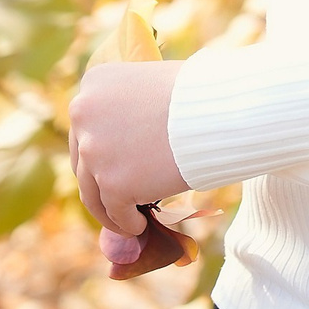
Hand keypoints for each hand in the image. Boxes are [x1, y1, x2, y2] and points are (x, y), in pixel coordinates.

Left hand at [68, 58, 187, 242]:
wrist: (224, 112)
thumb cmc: (203, 94)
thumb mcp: (155, 83)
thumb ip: (132, 105)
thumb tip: (129, 136)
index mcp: (94, 84)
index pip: (87, 128)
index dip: (102, 152)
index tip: (115, 166)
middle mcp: (84, 115)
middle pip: (84, 161)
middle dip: (101, 181)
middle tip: (119, 196)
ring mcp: (96, 151)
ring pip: (93, 192)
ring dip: (109, 209)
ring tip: (129, 219)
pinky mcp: (114, 184)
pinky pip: (115, 212)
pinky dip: (127, 222)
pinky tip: (141, 225)